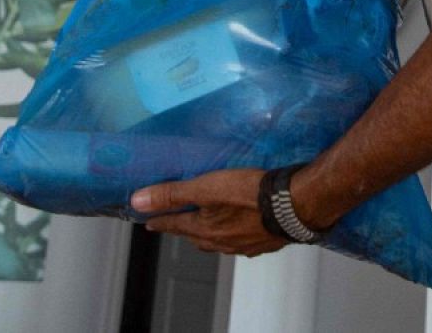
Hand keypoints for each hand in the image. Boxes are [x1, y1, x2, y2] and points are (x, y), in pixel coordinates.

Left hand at [130, 168, 286, 256]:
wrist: (294, 204)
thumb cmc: (250, 194)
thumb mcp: (205, 187)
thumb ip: (172, 194)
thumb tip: (137, 201)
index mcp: (205, 230)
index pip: (174, 225)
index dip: (160, 221)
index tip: (148, 222)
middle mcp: (222, 243)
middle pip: (196, 237)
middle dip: (184, 229)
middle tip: (177, 223)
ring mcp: (244, 245)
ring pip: (219, 242)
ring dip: (210, 234)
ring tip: (208, 227)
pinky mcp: (265, 242)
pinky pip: (243, 242)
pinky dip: (235, 235)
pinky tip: (242, 229)